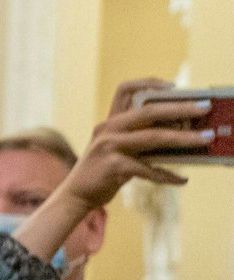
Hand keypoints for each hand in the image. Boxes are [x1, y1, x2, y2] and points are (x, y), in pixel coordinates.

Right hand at [17, 78, 211, 260]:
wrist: (75, 196)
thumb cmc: (101, 173)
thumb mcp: (117, 149)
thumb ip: (139, 138)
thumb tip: (176, 133)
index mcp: (109, 122)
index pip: (125, 90)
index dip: (149, 83)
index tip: (173, 86)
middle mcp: (108, 129)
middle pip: (149, 111)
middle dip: (180, 107)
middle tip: (204, 108)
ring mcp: (108, 147)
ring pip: (154, 137)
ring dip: (183, 138)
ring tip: (204, 140)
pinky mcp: (113, 167)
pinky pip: (148, 168)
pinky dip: (167, 175)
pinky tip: (181, 179)